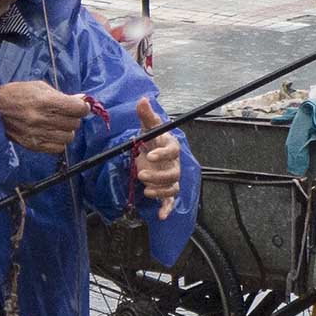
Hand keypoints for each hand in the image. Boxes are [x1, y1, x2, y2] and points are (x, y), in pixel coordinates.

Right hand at [0, 81, 89, 153]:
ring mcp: (38, 134)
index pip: (77, 109)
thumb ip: (61, 95)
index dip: (82, 107)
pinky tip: (51, 134)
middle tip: (65, 114)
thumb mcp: (39, 87)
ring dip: (66, 131)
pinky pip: (58, 148)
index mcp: (45, 101)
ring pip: (68, 137)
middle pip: (74, 124)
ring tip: (57, 124)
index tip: (79, 106)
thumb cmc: (17, 94)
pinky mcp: (34, 145)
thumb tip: (82, 100)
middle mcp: (42, 119)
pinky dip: (58, 141)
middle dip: (73, 118)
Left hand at [134, 97, 180, 219]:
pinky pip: (170, 201)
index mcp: (171, 147)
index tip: (150, 155)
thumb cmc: (152, 138)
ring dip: (160, 190)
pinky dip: (167, 209)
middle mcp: (175, 164)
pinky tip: (161, 216)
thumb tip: (143, 100)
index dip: (163, 153)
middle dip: (158, 176)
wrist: (152, 150)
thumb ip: (146, 115)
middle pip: (174, 173)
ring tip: (145, 190)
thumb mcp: (147, 126)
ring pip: (173, 188)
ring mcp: (172, 178)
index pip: (172, 150)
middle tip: (141, 173)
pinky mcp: (167, 191)